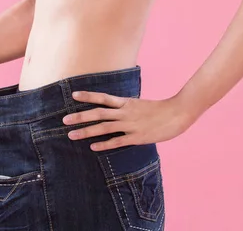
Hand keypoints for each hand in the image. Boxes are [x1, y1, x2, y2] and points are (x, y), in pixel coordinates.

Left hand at [61, 91, 199, 150]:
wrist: (178, 113)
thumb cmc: (159, 109)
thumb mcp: (139, 104)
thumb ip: (126, 107)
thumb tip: (115, 109)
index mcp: (126, 102)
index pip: (103, 98)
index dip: (88, 96)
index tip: (73, 95)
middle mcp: (125, 112)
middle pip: (98, 113)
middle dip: (80, 117)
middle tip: (64, 120)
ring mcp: (130, 125)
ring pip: (104, 128)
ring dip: (86, 132)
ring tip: (72, 135)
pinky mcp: (137, 137)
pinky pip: (117, 141)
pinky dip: (104, 144)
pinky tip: (93, 147)